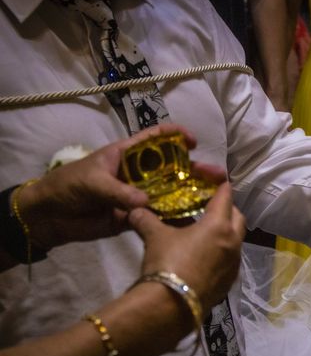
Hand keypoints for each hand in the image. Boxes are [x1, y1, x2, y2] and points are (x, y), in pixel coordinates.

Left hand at [18, 124, 220, 249]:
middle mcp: (138, 174)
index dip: (175, 135)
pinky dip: (173, 218)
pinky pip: (158, 216)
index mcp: (127, 155)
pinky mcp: (135, 217)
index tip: (193, 141)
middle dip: (193, 170)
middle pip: (171, 168)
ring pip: (168, 193)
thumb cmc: (68, 186)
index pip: (155, 138)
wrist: (49, 216)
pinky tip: (192, 220)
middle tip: (215, 175)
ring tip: (212, 197)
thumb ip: (119, 191)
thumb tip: (146, 202)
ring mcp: (138, 196)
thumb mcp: (92, 182)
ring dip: (189, 195)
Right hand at [128, 182, 245, 310]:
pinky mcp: (229, 282)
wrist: (169, 308)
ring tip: (205, 232)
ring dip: (225, 232)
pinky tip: (204, 257)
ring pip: (236, 240)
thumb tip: (134, 210)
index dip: (220, 185)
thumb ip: (146, 219)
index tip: (214, 180)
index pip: (226, 196)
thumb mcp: (154, 237)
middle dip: (227, 209)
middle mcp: (233, 242)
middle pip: (238, 217)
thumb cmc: (166, 263)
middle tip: (209, 206)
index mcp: (219, 225)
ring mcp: (234, 264)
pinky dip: (221, 253)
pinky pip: (230, 260)